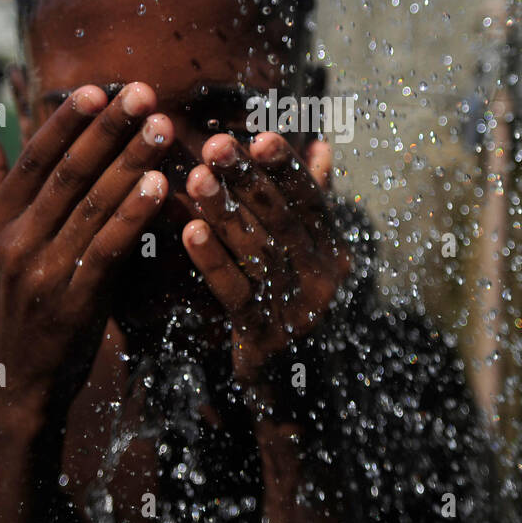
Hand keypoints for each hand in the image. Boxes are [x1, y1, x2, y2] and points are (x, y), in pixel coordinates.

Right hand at [0, 82, 171, 407]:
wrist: (13, 382)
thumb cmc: (11, 301)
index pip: (32, 159)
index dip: (65, 123)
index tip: (96, 88)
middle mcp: (13, 241)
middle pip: (67, 174)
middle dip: (108, 130)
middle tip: (143, 91)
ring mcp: (42, 271)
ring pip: (92, 205)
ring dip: (131, 162)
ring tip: (162, 127)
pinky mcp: (74, 300)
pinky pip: (108, 247)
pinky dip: (134, 214)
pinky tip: (159, 186)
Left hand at [180, 130, 350, 391]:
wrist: (293, 386)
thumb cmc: (294, 301)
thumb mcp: (310, 252)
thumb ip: (314, 199)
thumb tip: (321, 145)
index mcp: (333, 251)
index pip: (313, 201)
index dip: (287, 168)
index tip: (261, 136)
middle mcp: (322, 278)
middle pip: (283, 220)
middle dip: (248, 180)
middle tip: (215, 145)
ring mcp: (296, 309)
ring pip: (258, 252)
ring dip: (224, 212)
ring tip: (195, 177)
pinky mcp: (264, 336)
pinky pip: (236, 292)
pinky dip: (213, 260)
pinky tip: (189, 231)